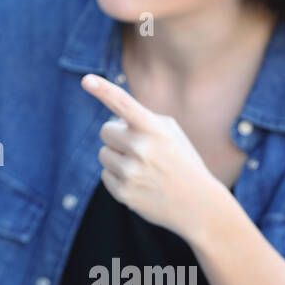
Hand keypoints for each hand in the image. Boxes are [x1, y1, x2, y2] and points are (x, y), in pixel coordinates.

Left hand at [81, 73, 222, 239]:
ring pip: (103, 154)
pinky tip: (140, 183)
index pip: (125, 104)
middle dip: (117, 137)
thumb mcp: (170, 134)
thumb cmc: (182, 162)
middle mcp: (141, 149)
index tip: (86, 80)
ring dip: (117, 158)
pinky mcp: (123, 193)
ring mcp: (131, 172)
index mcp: (155, 129)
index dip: (103, 90)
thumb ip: (141, 120)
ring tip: (143, 169)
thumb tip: (112, 124)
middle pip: (105, 131)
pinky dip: (118, 177)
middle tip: (140, 149)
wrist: (199, 205)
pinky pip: (105, 174)